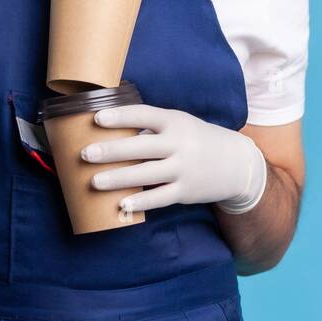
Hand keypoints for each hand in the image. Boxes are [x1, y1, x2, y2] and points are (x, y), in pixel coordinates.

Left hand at [81, 105, 267, 214]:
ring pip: (146, 174)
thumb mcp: (179, 123)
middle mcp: (179, 144)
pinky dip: (140, 202)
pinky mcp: (185, 191)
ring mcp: (183, 169)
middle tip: (85, 154)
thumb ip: (151, 124)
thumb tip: (109, 125)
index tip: (97, 119)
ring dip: (118, 179)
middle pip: (141, 146)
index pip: (144, 115)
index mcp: (175, 121)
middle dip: (111, 151)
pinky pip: (160, 198)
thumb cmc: (197, 139)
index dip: (120, 116)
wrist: (236, 164)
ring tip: (94, 181)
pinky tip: (121, 205)